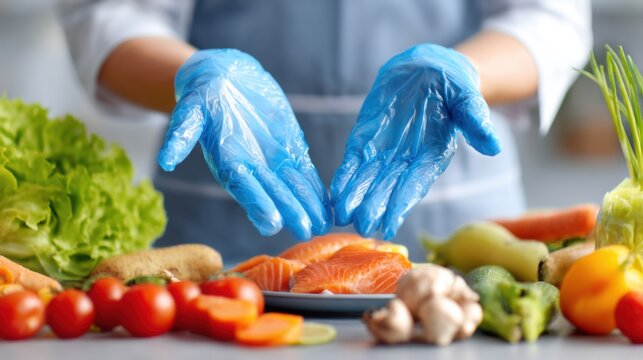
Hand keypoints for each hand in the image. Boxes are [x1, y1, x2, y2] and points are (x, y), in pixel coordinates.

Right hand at [157, 49, 330, 239]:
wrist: (225, 80)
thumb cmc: (203, 96)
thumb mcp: (190, 110)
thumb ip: (181, 133)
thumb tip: (164, 160)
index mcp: (228, 165)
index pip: (244, 188)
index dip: (257, 204)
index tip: (272, 221)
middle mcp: (251, 170)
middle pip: (273, 193)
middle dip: (290, 211)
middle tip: (307, 228)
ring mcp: (273, 163)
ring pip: (293, 188)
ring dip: (308, 206)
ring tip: (325, 223)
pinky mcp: (289, 152)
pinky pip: (305, 174)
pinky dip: (316, 190)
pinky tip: (330, 204)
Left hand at [331, 44, 500, 238]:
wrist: (428, 70)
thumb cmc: (453, 86)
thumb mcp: (468, 98)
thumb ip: (475, 120)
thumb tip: (493, 146)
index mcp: (432, 157)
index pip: (415, 184)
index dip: (401, 204)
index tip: (388, 224)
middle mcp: (407, 162)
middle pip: (388, 188)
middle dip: (373, 206)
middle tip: (360, 227)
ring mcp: (384, 153)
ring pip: (367, 180)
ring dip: (354, 197)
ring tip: (341, 216)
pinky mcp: (366, 140)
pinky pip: (353, 162)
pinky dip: (343, 178)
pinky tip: (333, 194)